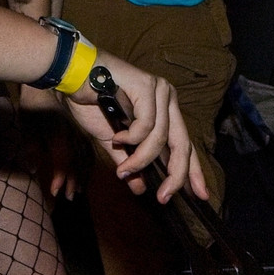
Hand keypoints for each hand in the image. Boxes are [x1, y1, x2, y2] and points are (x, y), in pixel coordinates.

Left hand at [18, 86, 80, 199]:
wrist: (50, 78)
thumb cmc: (34, 101)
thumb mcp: (28, 123)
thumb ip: (32, 146)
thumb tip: (32, 168)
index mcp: (60, 135)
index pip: (63, 161)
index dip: (60, 178)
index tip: (55, 192)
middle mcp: (73, 136)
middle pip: (77, 163)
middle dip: (73, 182)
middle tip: (70, 198)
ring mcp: (78, 132)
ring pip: (85, 157)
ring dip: (82, 175)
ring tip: (78, 191)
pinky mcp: (80, 128)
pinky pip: (88, 149)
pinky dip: (87, 162)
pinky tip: (86, 170)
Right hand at [61, 51, 207, 202]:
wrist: (72, 77)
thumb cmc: (92, 103)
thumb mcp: (114, 142)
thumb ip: (129, 161)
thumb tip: (140, 188)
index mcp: (164, 110)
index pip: (185, 144)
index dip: (194, 171)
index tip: (201, 195)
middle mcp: (167, 99)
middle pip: (182, 144)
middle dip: (176, 174)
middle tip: (164, 197)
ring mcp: (159, 90)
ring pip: (160, 138)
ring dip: (140, 159)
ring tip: (123, 168)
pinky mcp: (147, 86)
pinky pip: (146, 125)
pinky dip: (131, 137)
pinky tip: (117, 137)